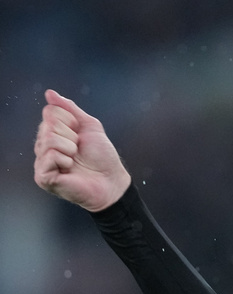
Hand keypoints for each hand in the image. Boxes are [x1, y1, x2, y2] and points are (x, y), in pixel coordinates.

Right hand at [33, 89, 131, 212]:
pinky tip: (70, 168)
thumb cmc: (102, 157)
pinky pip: (50, 155)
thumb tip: (50, 93)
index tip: (81, 136)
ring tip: (75, 159)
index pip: (50, 112)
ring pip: (49, 139)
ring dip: (70, 148)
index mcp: (52, 133)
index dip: (71, 122)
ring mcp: (41, 162)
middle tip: (79, 151)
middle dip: (71, 135)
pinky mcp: (43, 177)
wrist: (112, 181)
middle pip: (49, 124)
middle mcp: (43, 146)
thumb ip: (70, 109)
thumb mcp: (89, 126)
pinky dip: (65, 160)